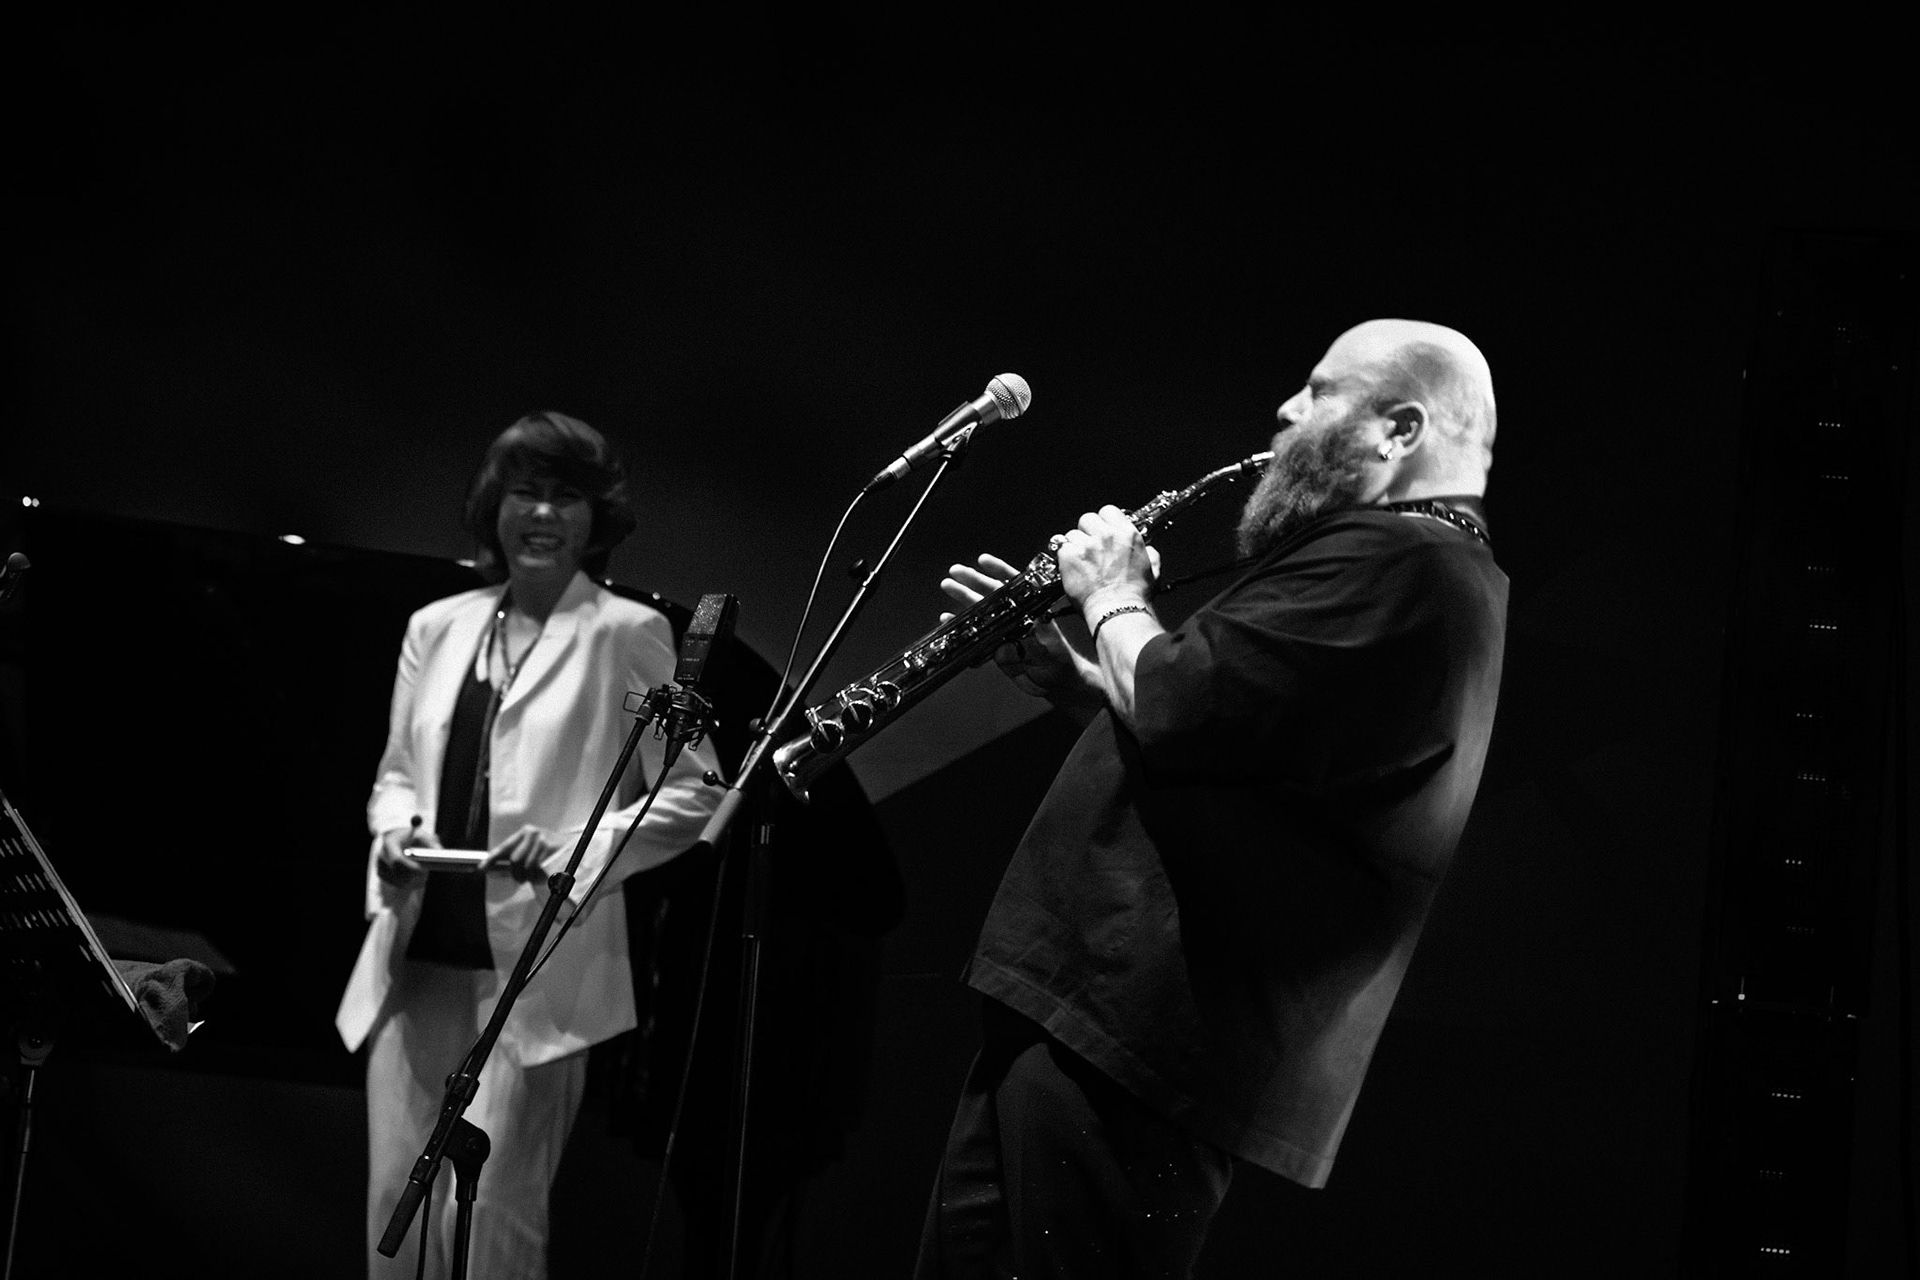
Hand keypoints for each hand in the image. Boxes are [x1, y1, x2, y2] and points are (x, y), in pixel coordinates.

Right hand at [375, 824, 438, 887]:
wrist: (396, 837)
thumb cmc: (412, 836)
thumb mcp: (423, 836)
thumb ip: (432, 844)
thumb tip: (441, 855)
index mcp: (390, 843)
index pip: (397, 860)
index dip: (410, 868)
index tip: (424, 870)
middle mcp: (382, 856)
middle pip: (397, 874)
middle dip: (413, 877)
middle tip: (426, 875)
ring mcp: (380, 866)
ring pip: (398, 882)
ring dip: (413, 881)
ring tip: (423, 872)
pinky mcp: (382, 874)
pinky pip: (397, 884)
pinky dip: (408, 883)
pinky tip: (414, 876)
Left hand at [485, 824, 562, 882]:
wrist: (575, 848)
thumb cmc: (550, 852)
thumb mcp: (532, 848)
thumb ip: (515, 855)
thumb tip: (493, 868)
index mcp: (525, 832)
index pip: (504, 847)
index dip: (492, 859)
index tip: (481, 868)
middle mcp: (532, 833)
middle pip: (515, 860)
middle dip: (516, 873)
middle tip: (521, 879)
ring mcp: (542, 841)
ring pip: (526, 867)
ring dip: (528, 876)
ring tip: (534, 876)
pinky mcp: (551, 850)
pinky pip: (537, 869)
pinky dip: (538, 877)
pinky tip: (543, 874)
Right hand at [941, 554, 1085, 699]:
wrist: (1059, 685)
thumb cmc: (1058, 668)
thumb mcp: (1044, 659)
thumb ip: (1024, 654)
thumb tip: (1001, 651)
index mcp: (1031, 614)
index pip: (1015, 586)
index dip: (999, 571)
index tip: (983, 561)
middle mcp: (1017, 619)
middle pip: (993, 594)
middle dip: (973, 581)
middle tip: (955, 571)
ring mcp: (1006, 632)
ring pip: (983, 611)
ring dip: (964, 599)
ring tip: (948, 586)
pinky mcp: (997, 647)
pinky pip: (976, 634)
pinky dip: (963, 628)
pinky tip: (947, 620)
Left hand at [1053, 507, 1159, 614]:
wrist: (1117, 611)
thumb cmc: (1135, 596)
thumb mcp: (1152, 571)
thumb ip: (1150, 554)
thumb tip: (1148, 549)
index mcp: (1127, 534)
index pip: (1108, 511)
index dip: (1103, 521)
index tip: (1102, 531)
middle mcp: (1106, 536)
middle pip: (1087, 519)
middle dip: (1087, 532)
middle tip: (1090, 548)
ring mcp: (1086, 545)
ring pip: (1072, 534)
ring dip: (1075, 546)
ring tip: (1081, 562)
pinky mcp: (1069, 556)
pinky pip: (1061, 547)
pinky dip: (1064, 557)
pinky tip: (1072, 568)